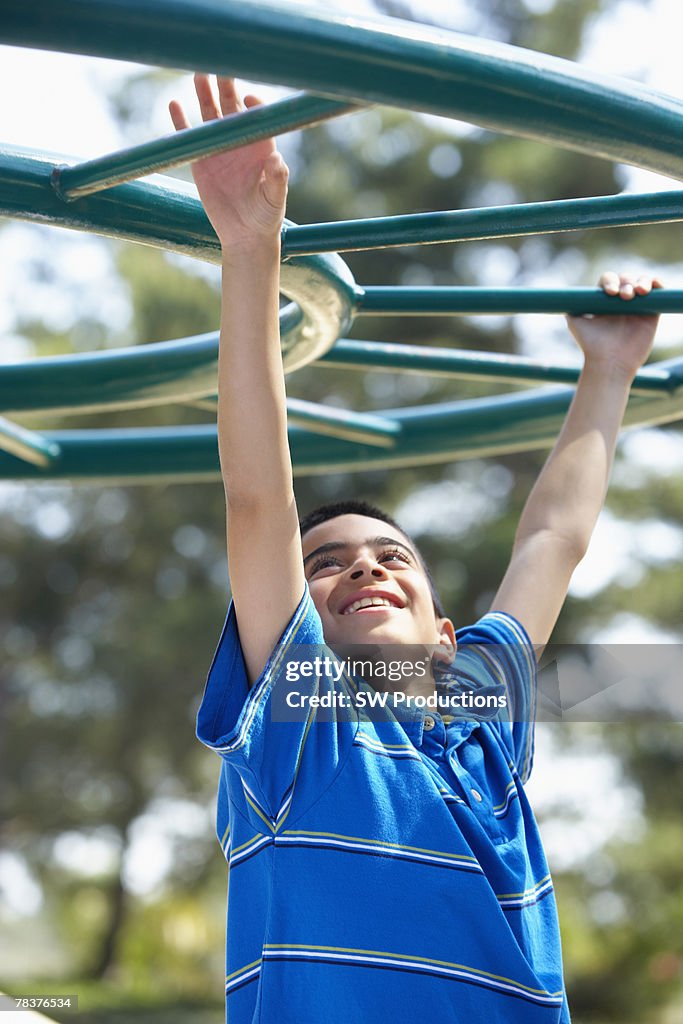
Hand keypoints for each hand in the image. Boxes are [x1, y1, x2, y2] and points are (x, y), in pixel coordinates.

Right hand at [169, 75, 288, 250]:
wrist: (245, 235)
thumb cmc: (266, 216)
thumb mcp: (275, 199)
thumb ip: (277, 179)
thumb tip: (278, 159)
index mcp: (261, 144)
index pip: (257, 115)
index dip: (253, 105)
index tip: (247, 101)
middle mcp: (240, 141)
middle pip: (232, 105)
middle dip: (226, 85)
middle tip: (220, 66)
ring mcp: (219, 148)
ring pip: (210, 114)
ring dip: (204, 94)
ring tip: (199, 74)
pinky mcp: (201, 161)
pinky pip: (189, 136)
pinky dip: (181, 121)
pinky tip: (174, 104)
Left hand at [567, 271, 662, 378]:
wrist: (610, 362)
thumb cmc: (591, 345)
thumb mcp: (575, 323)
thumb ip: (571, 306)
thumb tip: (565, 295)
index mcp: (604, 302)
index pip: (609, 281)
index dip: (611, 281)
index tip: (610, 292)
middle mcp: (620, 302)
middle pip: (626, 279)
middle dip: (626, 282)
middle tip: (625, 296)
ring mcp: (637, 307)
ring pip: (642, 283)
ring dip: (640, 282)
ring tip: (637, 293)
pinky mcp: (651, 313)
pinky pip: (658, 292)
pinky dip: (658, 284)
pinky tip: (653, 286)